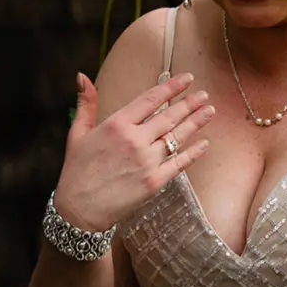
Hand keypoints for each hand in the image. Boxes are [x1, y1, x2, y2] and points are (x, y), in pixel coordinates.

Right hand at [53, 72, 214, 230]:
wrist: (79, 210)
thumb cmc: (77, 171)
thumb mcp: (77, 133)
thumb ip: (86, 103)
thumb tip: (82, 76)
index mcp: (116, 125)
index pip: (150, 99)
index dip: (171, 87)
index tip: (186, 79)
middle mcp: (135, 140)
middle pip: (169, 117)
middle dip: (189, 104)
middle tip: (203, 94)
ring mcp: (147, 161)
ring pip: (177, 137)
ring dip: (196, 123)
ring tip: (209, 111)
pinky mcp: (154, 181)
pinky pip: (179, 163)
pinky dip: (193, 152)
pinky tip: (204, 143)